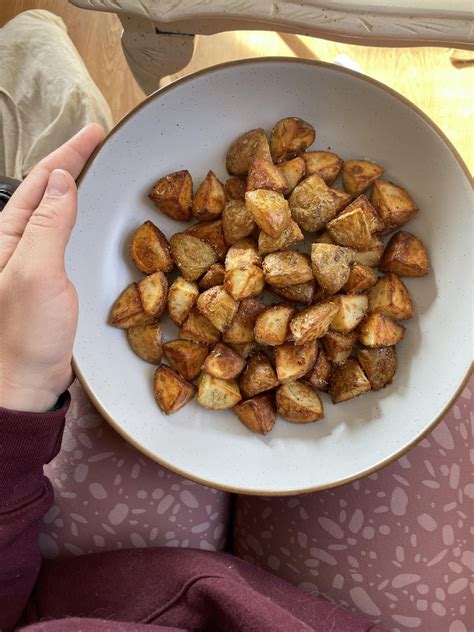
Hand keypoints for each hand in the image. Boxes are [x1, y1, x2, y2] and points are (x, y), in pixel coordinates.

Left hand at [0, 125, 103, 411]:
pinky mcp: (52, 282)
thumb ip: (48, 225)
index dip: (67, 154)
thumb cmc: (24, 334)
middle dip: (72, 164)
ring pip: (58, 214)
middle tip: (99, 145)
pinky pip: (67, 239)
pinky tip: (92, 218)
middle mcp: (16, 245)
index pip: (40, 183)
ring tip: (98, 170)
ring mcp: (34, 263)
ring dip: (77, 189)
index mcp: (5, 237)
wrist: (25, 383)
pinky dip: (83, 221)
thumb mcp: (36, 272)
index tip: (93, 134)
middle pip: (47, 192)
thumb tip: (62, 182)